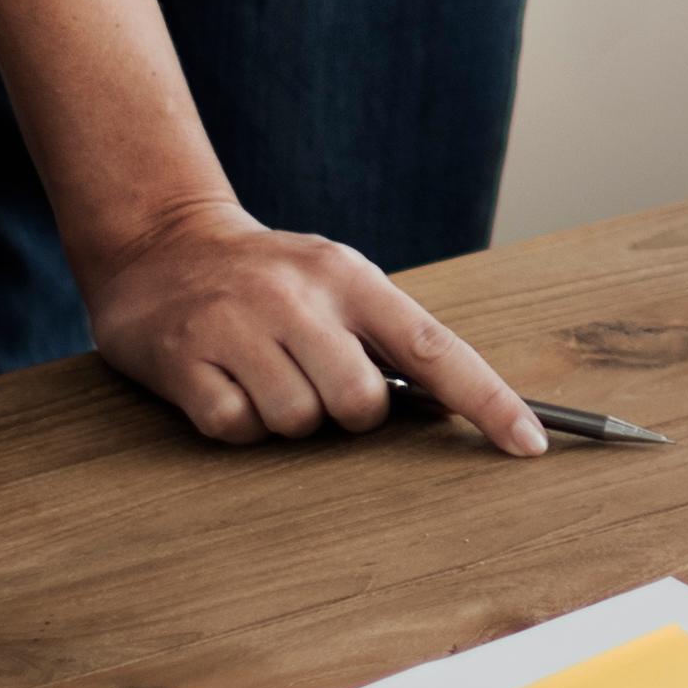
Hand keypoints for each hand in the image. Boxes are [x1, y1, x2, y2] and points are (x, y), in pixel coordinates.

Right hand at [82, 197, 535, 451]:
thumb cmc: (267, 278)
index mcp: (350, 278)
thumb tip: (447, 407)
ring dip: (285, 417)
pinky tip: (223, 382)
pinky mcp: (184, 357)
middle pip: (360, 404)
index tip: (527, 444)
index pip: (435, 347)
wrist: (160, 242)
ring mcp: (238, 325)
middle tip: (313, 379)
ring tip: (261, 372)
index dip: (488, 400)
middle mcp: (298, 298)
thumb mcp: (333, 280)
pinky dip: (236, 423)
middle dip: (345, 413)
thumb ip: (384, 333)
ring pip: (297, 422)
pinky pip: (236, 428)